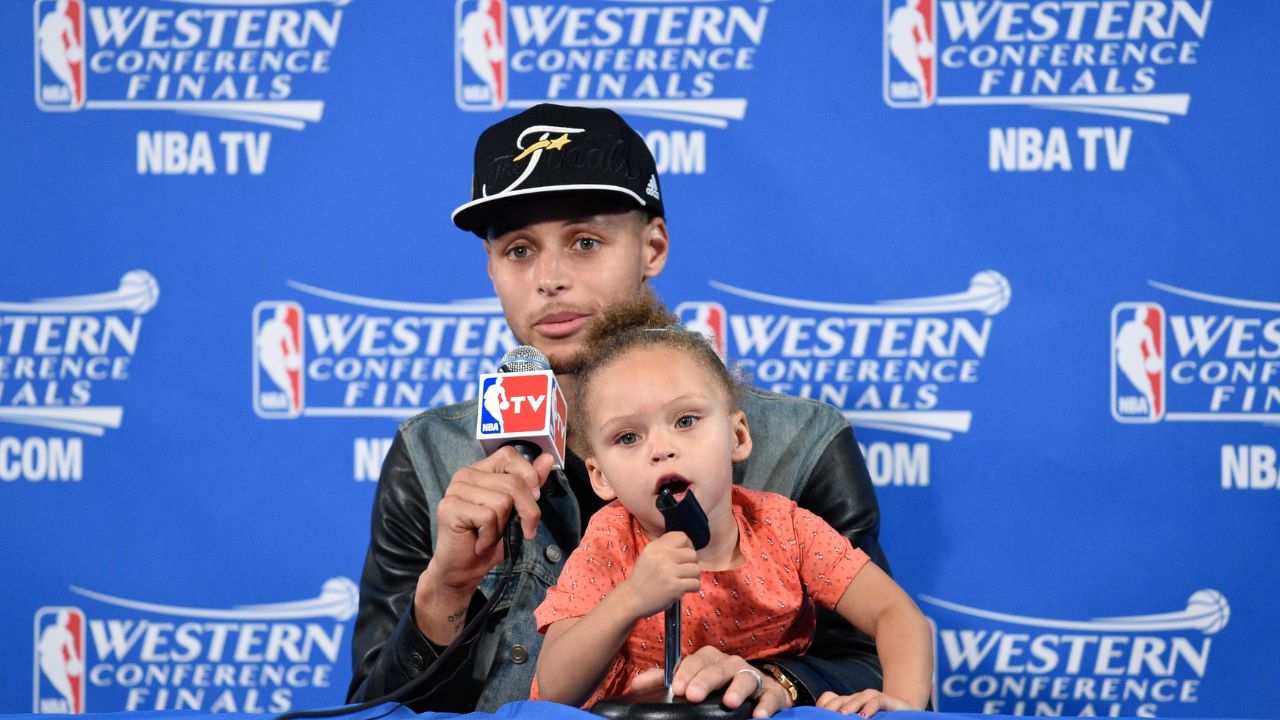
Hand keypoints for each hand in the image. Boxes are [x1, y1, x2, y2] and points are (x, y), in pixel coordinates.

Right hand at [414, 448, 551, 637]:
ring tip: (490, 535)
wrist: (464, 569)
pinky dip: (490, 536)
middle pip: (513, 482)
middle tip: (521, 530)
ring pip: (503, 500)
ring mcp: (455, 489)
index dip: (528, 475)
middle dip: (527, 511)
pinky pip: (488, 517)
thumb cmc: (490, 539)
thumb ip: (530, 484)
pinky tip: (479, 542)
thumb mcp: (518, 510)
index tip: (535, 498)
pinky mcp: (450, 507)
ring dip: (504, 527)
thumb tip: (547, 458)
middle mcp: (466, 474)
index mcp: (481, 470)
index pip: (510, 454)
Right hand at [618, 532, 699, 619]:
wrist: (631, 599)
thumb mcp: (648, 556)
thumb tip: (689, 548)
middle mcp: (662, 556)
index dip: (688, 545)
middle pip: (692, 554)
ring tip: (685, 581)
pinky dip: (693, 587)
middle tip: (685, 571)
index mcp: (656, 547)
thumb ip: (666, 549)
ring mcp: (669, 571)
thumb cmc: (643, 579)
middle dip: (692, 563)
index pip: (681, 537)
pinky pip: (695, 583)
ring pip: (696, 569)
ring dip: (694, 576)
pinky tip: (685, 589)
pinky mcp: (674, 587)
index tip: (685, 556)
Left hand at [632, 646, 792, 717]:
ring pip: (745, 675)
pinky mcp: (771, 692)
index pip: (696, 660)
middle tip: (693, 695)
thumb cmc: (718, 687)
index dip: (686, 672)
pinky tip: (758, 715)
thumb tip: (637, 684)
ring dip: (737, 689)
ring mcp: (752, 675)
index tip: (677, 688)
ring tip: (729, 702)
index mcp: (709, 660)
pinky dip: (765, 704)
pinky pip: (769, 695)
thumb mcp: (691, 682)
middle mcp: (730, 664)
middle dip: (705, 680)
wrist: (758, 693)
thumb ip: (665, 682)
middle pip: (717, 667)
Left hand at [816, 689, 912, 716]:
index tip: (819, 714)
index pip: (829, 699)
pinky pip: (878, 700)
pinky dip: (870, 707)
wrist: (907, 715)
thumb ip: (846, 716)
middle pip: (841, 699)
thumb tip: (834, 717)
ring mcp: (873, 699)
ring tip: (842, 717)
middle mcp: (858, 699)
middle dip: (833, 708)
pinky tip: (864, 716)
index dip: (824, 705)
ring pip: (859, 697)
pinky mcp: (889, 701)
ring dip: (850, 707)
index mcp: (848, 704)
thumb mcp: (861, 717)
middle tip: (827, 717)